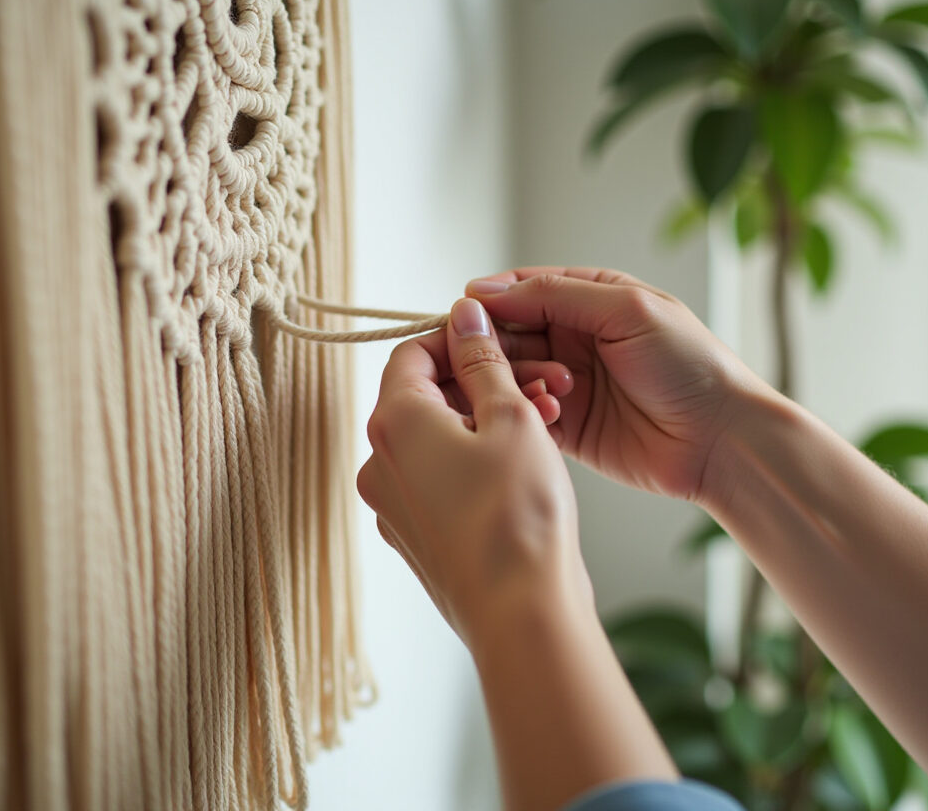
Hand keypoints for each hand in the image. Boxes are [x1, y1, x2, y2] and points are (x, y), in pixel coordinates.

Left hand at [356, 298, 593, 647]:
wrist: (521, 612)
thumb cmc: (518, 515)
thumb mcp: (511, 417)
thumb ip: (483, 359)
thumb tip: (462, 314)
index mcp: (394, 423)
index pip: (412, 353)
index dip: (460, 339)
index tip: (502, 343)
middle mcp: (379, 464)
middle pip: (426, 398)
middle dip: (484, 383)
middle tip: (542, 383)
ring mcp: (393, 507)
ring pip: (438, 442)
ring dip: (487, 424)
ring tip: (547, 423)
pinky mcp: (416, 540)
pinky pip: (441, 483)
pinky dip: (477, 465)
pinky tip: (526, 468)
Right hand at [466, 267, 757, 506]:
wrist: (721, 438)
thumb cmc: (689, 365)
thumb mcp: (626, 310)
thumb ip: (555, 295)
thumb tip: (487, 290)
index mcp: (592, 298)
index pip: (524, 288)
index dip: (491, 300)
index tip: (464, 313)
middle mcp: (576, 337)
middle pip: (509, 332)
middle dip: (494, 344)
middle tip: (483, 359)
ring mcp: (570, 382)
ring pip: (513, 373)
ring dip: (516, 379)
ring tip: (548, 390)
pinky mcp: (570, 427)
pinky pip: (526, 413)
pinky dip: (525, 412)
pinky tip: (544, 415)